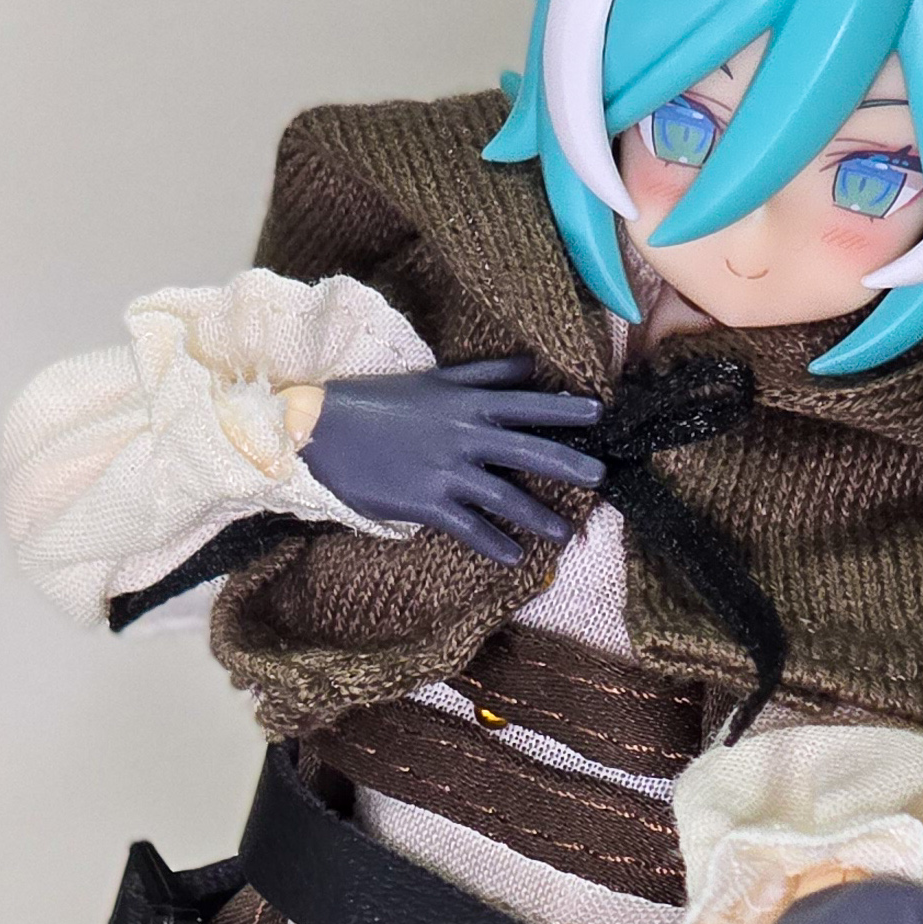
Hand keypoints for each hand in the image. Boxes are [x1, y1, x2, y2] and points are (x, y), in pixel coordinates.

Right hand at [301, 357, 604, 562]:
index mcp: (465, 401)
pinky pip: (470, 528)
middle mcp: (464, 434)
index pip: (525, 402)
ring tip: (565, 534)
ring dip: (539, 517)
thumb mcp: (432, 380)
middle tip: (601, 478)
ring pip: (506, 496)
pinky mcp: (427, 502)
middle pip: (527, 449)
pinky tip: (515, 557)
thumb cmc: (377, 403)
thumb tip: (527, 366)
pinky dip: (494, 544)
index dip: (563, 409)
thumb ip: (482, 375)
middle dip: (568, 464)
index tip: (599, 414)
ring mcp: (447, 470)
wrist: (321, 430)